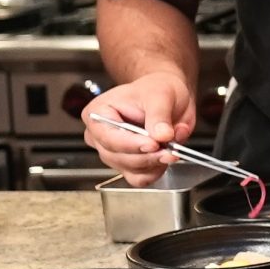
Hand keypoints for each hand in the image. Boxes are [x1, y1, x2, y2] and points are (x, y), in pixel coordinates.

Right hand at [82, 72, 195, 186]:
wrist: (167, 97)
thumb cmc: (157, 89)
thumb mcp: (161, 94)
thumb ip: (160, 115)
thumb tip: (162, 135)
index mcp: (98, 113)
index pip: (108, 137)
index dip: (131, 144)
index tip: (153, 144)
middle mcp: (99, 135)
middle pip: (117, 157)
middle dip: (147, 156)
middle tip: (171, 150)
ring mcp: (112, 152)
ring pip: (128, 169)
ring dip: (153, 163)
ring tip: (172, 148)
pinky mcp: (127, 165)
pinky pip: (138, 179)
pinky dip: (154, 172)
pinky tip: (164, 159)